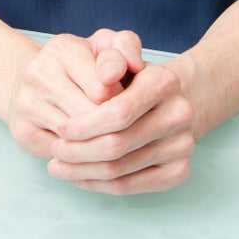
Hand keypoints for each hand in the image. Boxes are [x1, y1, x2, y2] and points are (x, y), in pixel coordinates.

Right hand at [5, 29, 144, 161]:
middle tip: (123, 125)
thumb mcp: (106, 47)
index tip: (125, 99)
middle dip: (112, 125)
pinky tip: (88, 147)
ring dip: (98, 143)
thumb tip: (134, 65)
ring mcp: (26, 104)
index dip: (123, 100)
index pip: (104, 89)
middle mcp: (38, 73)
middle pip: (89, 116)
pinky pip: (62, 155)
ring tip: (109, 136)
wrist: (37, 83)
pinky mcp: (23, 132)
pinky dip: (80, 156)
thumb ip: (126, 46)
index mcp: (61, 48)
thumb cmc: (83, 64)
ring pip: (76, 138)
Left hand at [47, 60, 195, 194]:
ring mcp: (183, 145)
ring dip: (83, 171)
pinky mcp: (179, 171)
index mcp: (165, 81)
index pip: (119, 113)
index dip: (85, 125)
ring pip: (120, 170)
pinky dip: (98, 184)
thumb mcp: (116, 52)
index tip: (60, 128)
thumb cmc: (129, 75)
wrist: (163, 98)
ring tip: (59, 166)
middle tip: (56, 151)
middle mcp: (180, 114)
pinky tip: (79, 176)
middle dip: (79, 151)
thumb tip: (105, 77)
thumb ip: (110, 56)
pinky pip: (130, 186)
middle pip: (118, 145)